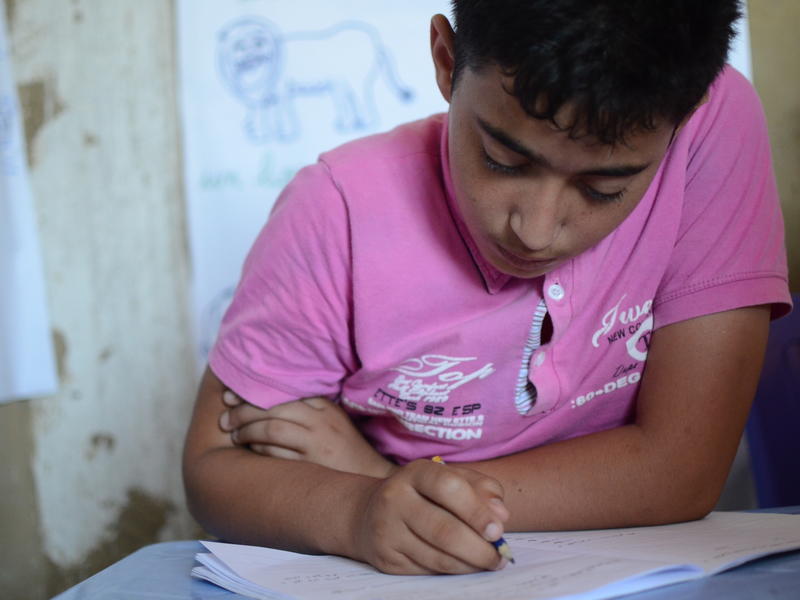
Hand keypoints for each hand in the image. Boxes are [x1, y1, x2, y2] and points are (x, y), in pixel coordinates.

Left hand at [219, 391, 395, 478]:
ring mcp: (317, 445)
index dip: (253, 394)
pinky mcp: (312, 467)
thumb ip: (307, 409)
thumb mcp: (332, 421)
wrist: (373, 479)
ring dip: (246, 432)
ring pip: (272, 431)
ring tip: (235, 436)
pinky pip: (276, 455)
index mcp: (324, 407)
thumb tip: (264, 402)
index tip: (230, 397)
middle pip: (273, 410)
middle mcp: (321, 422)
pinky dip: (259, 450)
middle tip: (225, 420)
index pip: (283, 393)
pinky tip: (251, 451)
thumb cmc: (345, 449)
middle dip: (243, 413)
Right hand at [351, 459, 509, 573]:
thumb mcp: (447, 478)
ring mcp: (387, 530)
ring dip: (470, 564)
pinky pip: (427, 570)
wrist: (368, 513)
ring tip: (489, 563)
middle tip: (500, 556)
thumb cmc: (421, 494)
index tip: (498, 530)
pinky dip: (453, 571)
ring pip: (437, 557)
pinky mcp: (386, 558)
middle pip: (444, 530)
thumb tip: (500, 513)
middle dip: (479, 548)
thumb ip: (479, 487)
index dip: (476, 511)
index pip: (448, 487)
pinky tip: (465, 566)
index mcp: (415, 473)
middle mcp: (395, 499)